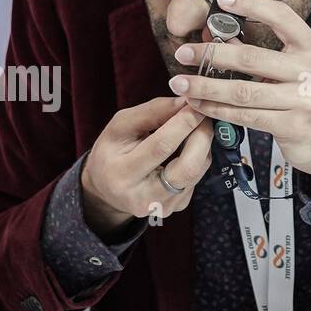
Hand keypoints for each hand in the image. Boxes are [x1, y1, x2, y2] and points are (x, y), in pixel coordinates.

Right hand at [79, 97, 212, 238]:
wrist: (105, 189)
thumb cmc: (111, 152)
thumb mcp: (120, 126)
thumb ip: (151, 112)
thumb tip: (185, 102)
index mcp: (122, 174)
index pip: (161, 146)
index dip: (183, 123)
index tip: (195, 103)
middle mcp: (143, 197)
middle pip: (187, 167)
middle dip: (202, 136)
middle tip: (204, 113)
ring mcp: (162, 206)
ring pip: (196, 173)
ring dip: (203, 144)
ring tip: (197, 126)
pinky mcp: (176, 207)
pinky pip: (196, 178)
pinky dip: (198, 157)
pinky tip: (189, 146)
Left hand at [168, 0, 310, 182]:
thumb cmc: (307, 99)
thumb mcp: (293, 70)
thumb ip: (259, 53)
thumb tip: (216, 37)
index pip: (281, 16)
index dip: (251, 5)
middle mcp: (310, 69)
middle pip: (251, 58)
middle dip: (210, 55)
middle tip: (182, 53)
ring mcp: (304, 98)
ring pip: (243, 91)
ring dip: (206, 87)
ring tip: (181, 84)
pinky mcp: (292, 125)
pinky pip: (246, 115)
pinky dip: (218, 110)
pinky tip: (199, 105)